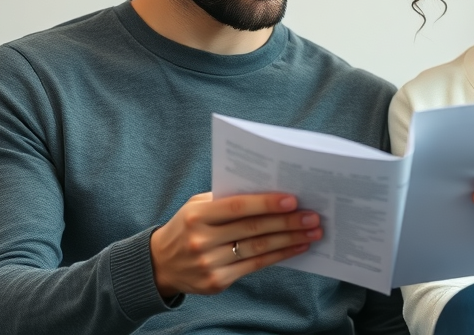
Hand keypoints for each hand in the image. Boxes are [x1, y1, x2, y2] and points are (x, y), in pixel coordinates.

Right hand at [149, 191, 322, 296]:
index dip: (266, 203)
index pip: (237, 207)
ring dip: (289, 240)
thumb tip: (269, 191)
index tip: (293, 200)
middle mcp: (201, 240)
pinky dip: (279, 255)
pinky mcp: (217, 282)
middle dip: (287, 223)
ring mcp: (209, 263)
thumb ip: (226, 199)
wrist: (160, 264)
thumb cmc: (187, 226)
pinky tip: (296, 248)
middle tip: (313, 217)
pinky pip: (255, 266)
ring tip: (312, 232)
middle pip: (252, 229)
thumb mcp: (197, 206)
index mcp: (197, 215)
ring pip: (258, 249)